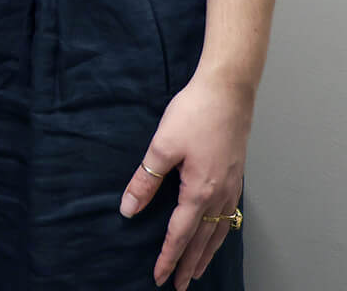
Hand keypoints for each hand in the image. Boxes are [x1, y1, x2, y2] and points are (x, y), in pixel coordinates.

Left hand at [119, 70, 252, 288]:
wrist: (228, 92)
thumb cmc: (193, 115)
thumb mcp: (162, 146)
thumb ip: (145, 180)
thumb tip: (128, 210)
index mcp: (199, 192)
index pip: (180, 234)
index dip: (168, 257)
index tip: (159, 277)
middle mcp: (220, 197)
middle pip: (203, 241)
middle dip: (189, 264)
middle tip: (180, 286)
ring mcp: (232, 189)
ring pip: (219, 232)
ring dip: (206, 254)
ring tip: (198, 271)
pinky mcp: (235, 178)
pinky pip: (228, 218)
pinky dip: (220, 235)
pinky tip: (216, 235)